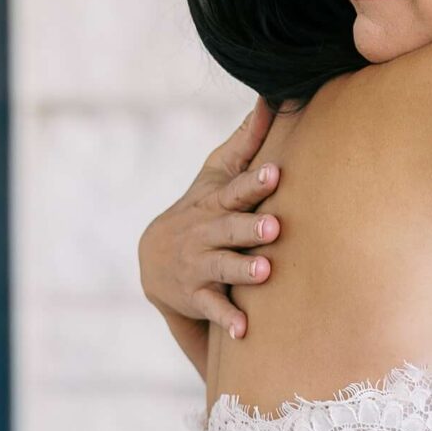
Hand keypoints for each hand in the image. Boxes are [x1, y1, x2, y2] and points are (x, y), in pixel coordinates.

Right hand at [138, 100, 283, 339]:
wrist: (156, 260)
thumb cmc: (202, 209)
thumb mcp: (216, 176)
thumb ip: (246, 142)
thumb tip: (271, 99)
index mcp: (215, 204)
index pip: (234, 191)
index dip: (253, 183)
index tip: (275, 173)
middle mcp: (206, 234)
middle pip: (229, 229)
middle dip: (249, 228)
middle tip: (275, 226)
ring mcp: (200, 266)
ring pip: (222, 267)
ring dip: (242, 270)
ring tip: (264, 271)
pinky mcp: (198, 296)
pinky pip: (213, 309)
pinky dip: (227, 319)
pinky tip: (244, 331)